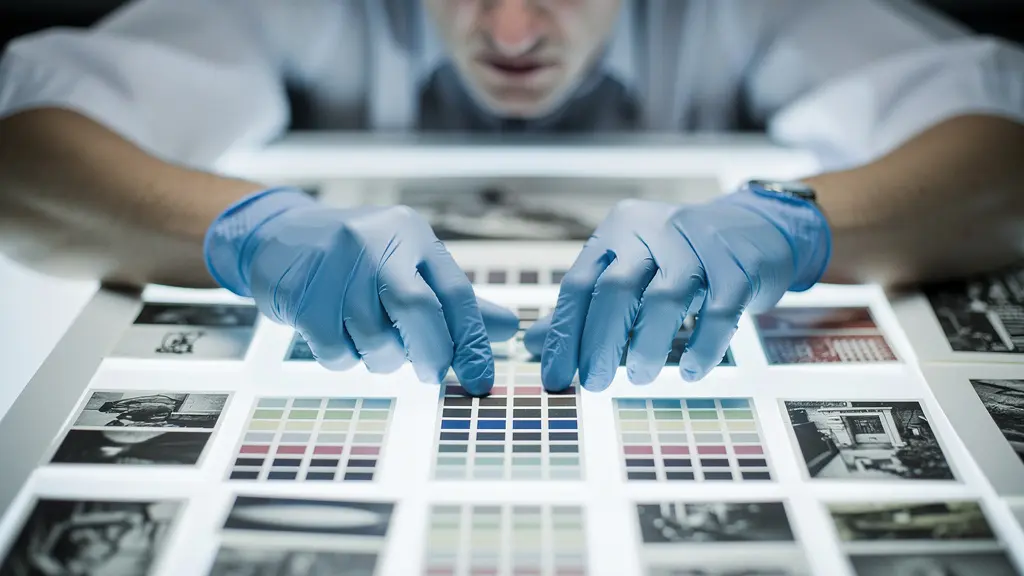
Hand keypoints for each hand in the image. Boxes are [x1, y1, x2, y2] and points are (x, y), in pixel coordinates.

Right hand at [204, 187, 518, 394]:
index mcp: (412, 237)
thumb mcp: (411, 266)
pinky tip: (339, 337)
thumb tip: (507, 330)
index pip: (456, 293)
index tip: (481, 381)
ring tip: (372, 340)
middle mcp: (376, 244)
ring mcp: (335, 266)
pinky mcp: (301, 293)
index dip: (473, 342)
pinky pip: (335, 351)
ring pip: (375, 340)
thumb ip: (457, 301)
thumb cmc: (359, 259)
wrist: (280, 236)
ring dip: (381, 359)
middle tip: (431, 374)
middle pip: (419, 311)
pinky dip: (344, 359)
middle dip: (431, 354)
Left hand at [529, 188, 829, 390]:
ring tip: (639, 377)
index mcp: (617, 231)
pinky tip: (692, 372)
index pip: (580, 284)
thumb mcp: (630, 270)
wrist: (755, 228)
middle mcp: (653, 230)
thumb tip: (536, 344)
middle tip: (594, 382)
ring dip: (647, 345)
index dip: (564, 334)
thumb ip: (585, 306)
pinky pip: (718, 311)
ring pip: (665, 299)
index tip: (555, 376)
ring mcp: (699, 244)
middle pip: (616, 289)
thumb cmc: (680, 257)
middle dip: (600, 342)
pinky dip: (702, 346)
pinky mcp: (739, 265)